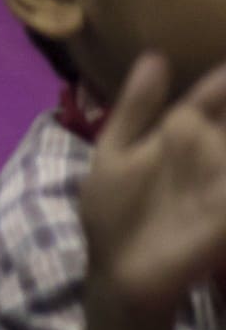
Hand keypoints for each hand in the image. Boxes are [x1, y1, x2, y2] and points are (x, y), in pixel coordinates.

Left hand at [76, 54, 225, 321]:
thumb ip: (136, 107)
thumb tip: (156, 55)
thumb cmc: (115, 211)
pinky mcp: (224, 217)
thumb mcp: (117, 152)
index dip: (222, 80)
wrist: (118, 273)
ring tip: (223, 137)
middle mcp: (210, 155)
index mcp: (182, 134)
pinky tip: (222, 173)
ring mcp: (221, 185)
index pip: (211, 97)